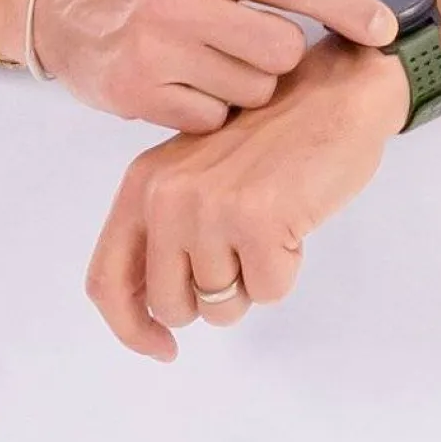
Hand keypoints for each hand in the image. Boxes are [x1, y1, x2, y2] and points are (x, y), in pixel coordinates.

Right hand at [31, 0, 394, 132]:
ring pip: (250, 90)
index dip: (344, 4)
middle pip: (278, 49)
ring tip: (212, 61)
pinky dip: (211, 109)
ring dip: (245, 85)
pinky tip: (187, 84)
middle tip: (252, 44)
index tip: (385, 27)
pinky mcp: (135, 95)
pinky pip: (211, 120)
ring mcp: (154, 50)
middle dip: (279, 55)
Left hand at [83, 35, 411, 359]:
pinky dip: (287, 269)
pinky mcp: (257, 219)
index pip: (107, 280)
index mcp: (142, 184)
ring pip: (222, 305)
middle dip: (211, 299)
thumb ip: (165, 229)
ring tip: (269, 225)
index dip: (131, 327)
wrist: (333, 93)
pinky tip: (293, 221)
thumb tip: (153, 314)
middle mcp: (166, 196)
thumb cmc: (271, 137)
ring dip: (253, 280)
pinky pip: (269, 291)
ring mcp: (209, 208)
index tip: (164, 348)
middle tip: (243, 255)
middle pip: (171, 304)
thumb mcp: (195, 172)